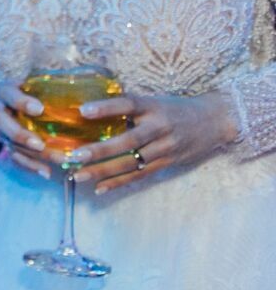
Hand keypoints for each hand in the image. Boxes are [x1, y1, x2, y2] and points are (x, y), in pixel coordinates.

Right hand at [0, 80, 57, 177]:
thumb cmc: (20, 87)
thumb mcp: (28, 80)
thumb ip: (50, 81)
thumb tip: (85, 74)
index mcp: (4, 92)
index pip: (10, 96)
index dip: (23, 103)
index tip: (39, 108)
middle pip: (4, 126)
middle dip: (22, 136)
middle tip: (40, 145)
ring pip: (12, 145)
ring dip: (33, 156)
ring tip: (57, 161)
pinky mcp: (4, 144)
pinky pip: (14, 157)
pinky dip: (30, 166)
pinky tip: (47, 172)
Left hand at [49, 90, 240, 192]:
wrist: (215, 121)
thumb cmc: (175, 108)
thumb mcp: (154, 101)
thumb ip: (129, 107)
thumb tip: (88, 110)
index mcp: (154, 107)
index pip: (129, 105)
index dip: (107, 107)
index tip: (83, 110)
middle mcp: (160, 128)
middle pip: (129, 141)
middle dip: (101, 150)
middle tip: (75, 156)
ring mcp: (166, 148)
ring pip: (133, 162)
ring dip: (104, 171)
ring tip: (79, 176)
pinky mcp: (168, 163)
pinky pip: (141, 175)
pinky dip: (119, 183)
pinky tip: (99, 188)